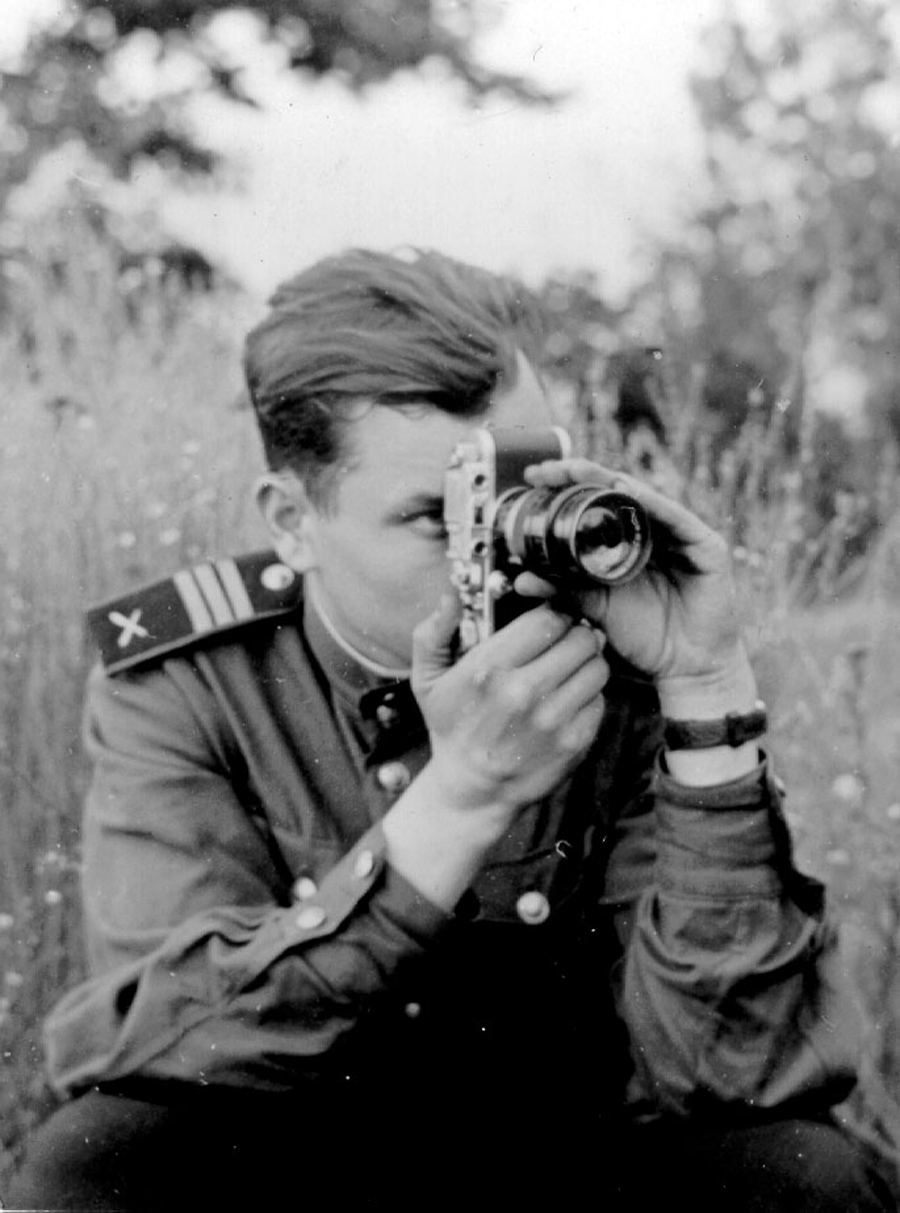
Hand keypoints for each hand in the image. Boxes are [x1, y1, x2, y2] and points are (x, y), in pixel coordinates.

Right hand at [411, 595, 608, 817]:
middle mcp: (523, 694)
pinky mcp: (573, 743)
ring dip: (587, 664)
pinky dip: (588, 696)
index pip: (547, 620)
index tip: (548, 621)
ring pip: (597, 667)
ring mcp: (552, 721)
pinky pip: (600, 700)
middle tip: (565, 642)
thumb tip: (450, 595)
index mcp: (489, 670)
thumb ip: (434, 632)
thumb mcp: (428, 679)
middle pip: (580, 639)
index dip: (553, 614)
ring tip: (568, 669)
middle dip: (575, 635)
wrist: (471, 789)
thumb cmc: (451, 726)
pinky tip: (567, 700)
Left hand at [518, 459, 747, 687]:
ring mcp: (682, 538)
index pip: (595, 506)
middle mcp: (653, 535)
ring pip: (645, 500)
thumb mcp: (595, 609)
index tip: (534, 478)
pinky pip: (678, 519)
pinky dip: (653, 503)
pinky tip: (627, 491)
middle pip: (616, 495)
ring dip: (612, 483)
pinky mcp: (707, 548)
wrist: (685, 670)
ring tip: (582, 472)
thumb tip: (522, 579)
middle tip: (551, 468)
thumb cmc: (644, 639)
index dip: (566, 489)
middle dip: (582, 476)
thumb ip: (563, 591)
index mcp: (626, 545)